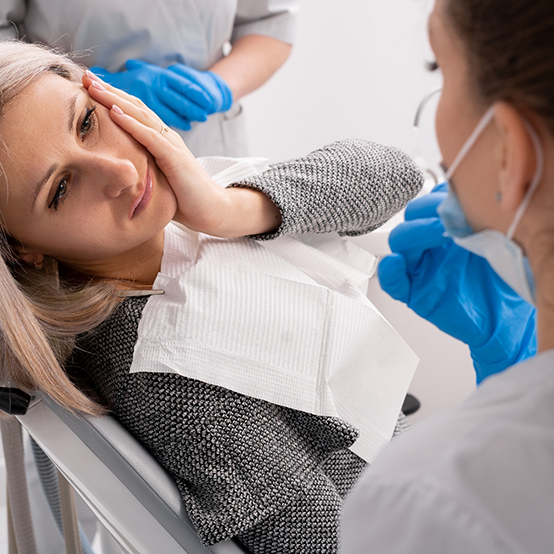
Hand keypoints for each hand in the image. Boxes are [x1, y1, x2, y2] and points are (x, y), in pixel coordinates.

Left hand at [82, 72, 279, 236]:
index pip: (134, 113)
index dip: (112, 98)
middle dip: (109, 91)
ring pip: (140, 115)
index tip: (89, 88)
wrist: (211, 210)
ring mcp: (172, 145)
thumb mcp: (156, 180)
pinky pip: (150, 137)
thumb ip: (141, 169)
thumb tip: (116, 171)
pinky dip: (131, 124)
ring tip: (94, 87)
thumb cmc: (184, 199)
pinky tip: (114, 112)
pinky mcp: (175, 158)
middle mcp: (166, 137)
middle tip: (86, 76)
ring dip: (115, 100)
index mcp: (161, 141)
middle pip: (135, 107)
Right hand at [378, 184, 536, 383]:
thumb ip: (479, 220)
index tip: (457, 198)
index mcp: (447, 230)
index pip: (430, 204)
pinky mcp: (415, 293)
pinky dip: (389, 272)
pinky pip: (392, 282)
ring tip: (436, 234)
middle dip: (426, 211)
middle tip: (448, 217)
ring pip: (399, 244)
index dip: (437, 198)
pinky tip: (395, 264)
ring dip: (413, 234)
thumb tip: (468, 195)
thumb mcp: (498, 242)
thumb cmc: (504, 281)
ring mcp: (421, 268)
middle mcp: (431, 246)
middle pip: (410, 219)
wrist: (507, 318)